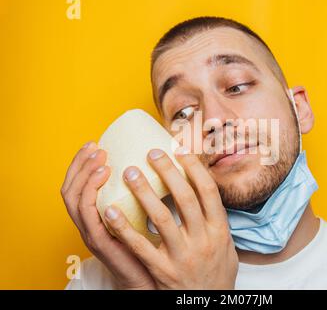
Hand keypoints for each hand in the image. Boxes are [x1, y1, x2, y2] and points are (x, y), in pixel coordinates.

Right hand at [60, 141, 155, 288]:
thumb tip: (163, 162)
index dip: (82, 163)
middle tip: (95, 146)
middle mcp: (88, 223)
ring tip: (101, 158)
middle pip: (70, 188)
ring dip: (84, 174)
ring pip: (73, 199)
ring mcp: (91, 232)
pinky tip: (104, 176)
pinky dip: (90, 192)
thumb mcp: (144, 213)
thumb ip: (144, 192)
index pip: (78, 185)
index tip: (96, 143)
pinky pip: (87, 215)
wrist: (150, 277)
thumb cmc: (150, 244)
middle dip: (80, 163)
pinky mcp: (99, 241)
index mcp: (96, 215)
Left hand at [103, 148, 237, 288]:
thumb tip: (204, 188)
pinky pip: (141, 246)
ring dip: (144, 192)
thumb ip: (215, 219)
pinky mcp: (163, 271)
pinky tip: (111, 210)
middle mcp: (204, 240)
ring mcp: (183, 256)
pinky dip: (125, 227)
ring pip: (162, 218)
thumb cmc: (217, 272)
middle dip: (168, 171)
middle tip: (151, 153)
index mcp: (220, 230)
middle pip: (185, 197)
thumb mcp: (226, 244)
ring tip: (129, 172)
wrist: (207, 304)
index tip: (180, 149)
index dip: (194, 167)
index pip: (208, 190)